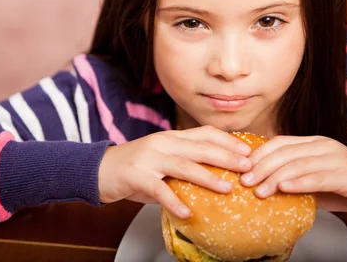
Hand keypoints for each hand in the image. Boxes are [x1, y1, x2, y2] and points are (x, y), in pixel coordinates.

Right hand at [97, 126, 252, 218]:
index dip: (227, 141)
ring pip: (184, 166)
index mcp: (170, 137)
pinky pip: (159, 190)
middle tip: (248, 166)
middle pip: (200, 147)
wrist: (98, 169)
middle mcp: (162, 143)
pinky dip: (175, 202)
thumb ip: (183, 167)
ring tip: (228, 188)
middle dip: (226, 156)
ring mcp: (149, 158)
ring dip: (208, 177)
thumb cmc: (133, 168)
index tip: (248, 150)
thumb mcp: (161, 160)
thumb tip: (213, 179)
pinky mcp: (137, 176)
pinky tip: (188, 213)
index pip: (204, 133)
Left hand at [239, 135, 346, 216]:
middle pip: (285, 152)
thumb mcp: (315, 179)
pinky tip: (284, 189)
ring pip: (299, 164)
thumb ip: (294, 179)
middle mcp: (323, 146)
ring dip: (275, 178)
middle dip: (261, 166)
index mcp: (313, 143)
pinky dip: (299, 183)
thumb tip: (262, 187)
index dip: (259, 154)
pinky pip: (319, 177)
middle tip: (245, 181)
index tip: (242, 168)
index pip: (280, 142)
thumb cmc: (346, 186)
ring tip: (259, 191)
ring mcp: (336, 158)